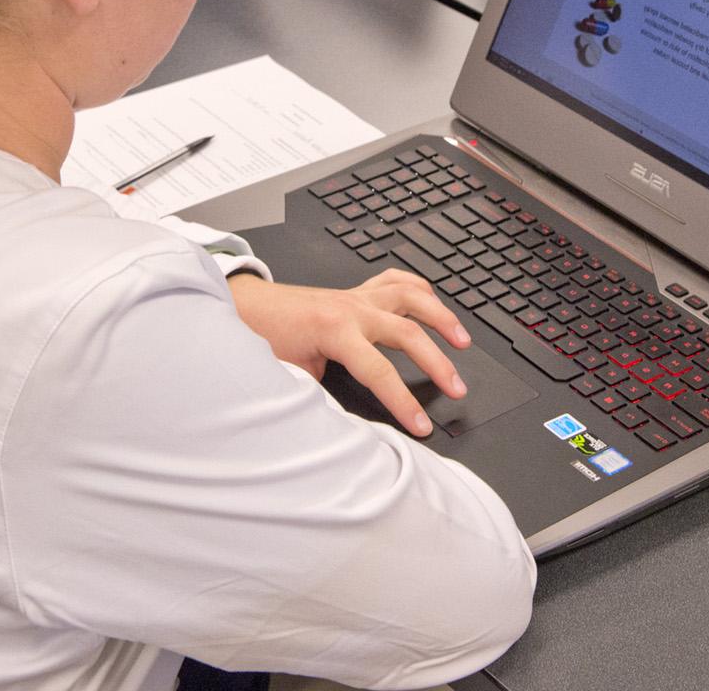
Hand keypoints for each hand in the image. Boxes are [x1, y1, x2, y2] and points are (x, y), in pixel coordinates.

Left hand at [228, 269, 471, 436]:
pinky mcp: (355, 292)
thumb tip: (345, 420)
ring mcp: (356, 296)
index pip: (380, 372)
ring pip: (411, 298)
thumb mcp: (290, 375)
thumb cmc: (263, 337)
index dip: (404, 403)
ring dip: (441, 317)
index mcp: (335, 330)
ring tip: (463, 340)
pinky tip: (433, 299)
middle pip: (408, 334)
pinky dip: (418, 288)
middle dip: (437, 364)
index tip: (422, 426)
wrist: (245, 306)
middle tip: (457, 388)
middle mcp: (352, 308)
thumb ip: (321, 393)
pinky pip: (395, 281)